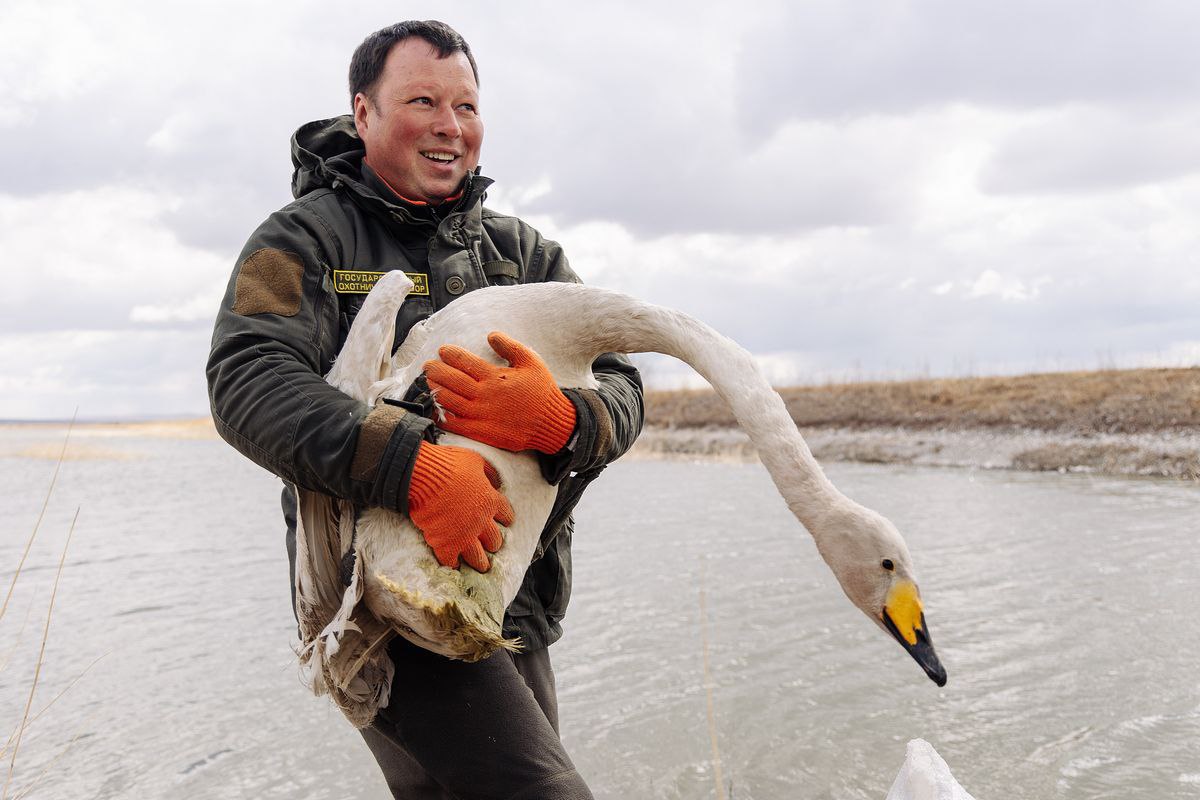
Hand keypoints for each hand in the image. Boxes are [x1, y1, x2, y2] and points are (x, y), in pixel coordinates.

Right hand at [407, 441, 513, 571]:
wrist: (424, 476)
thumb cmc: (449, 464)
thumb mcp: (475, 460)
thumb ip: (488, 472)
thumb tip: (495, 480)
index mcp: (491, 500)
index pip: (506, 515)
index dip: (505, 518)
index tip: (505, 522)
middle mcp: (482, 521)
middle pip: (495, 540)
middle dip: (493, 543)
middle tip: (491, 545)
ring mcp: (464, 535)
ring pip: (478, 558)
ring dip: (480, 562)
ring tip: (481, 567)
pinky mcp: (445, 544)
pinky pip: (452, 561)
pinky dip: (453, 563)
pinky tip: (454, 565)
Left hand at [424, 332, 575, 453]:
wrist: (552, 424)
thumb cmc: (542, 391)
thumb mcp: (532, 362)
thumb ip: (510, 346)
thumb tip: (491, 334)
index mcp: (496, 377)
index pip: (465, 362)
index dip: (450, 354)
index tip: (442, 351)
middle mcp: (485, 396)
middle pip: (452, 380)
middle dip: (436, 371)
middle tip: (428, 366)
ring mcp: (481, 416)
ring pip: (449, 401)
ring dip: (435, 390)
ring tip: (428, 383)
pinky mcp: (481, 433)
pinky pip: (454, 424)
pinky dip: (441, 415)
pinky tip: (434, 408)